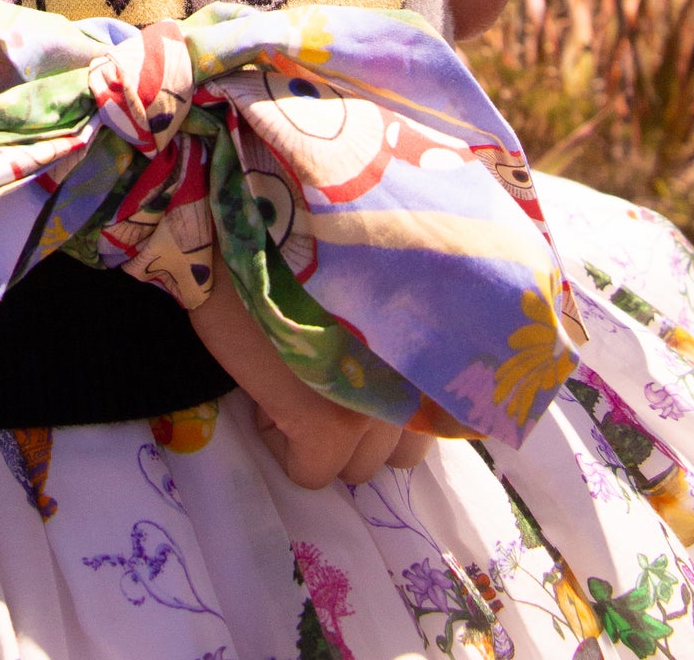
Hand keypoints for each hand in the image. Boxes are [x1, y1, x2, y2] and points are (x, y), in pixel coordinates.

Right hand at [189, 250, 429, 488]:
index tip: (357, 370)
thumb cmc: (309, 240)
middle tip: (321, 378)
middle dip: (360, 424)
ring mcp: (375, 405)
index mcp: (435, 345)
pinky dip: (285, 447)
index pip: (442, 421)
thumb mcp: (379, 282)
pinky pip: (310, 472)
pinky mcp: (325, 424)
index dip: (391, 401)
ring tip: (294, 384)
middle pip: (401, 452)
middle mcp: (419, 380)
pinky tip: (266, 396)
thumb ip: (404, 336)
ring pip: (358, 467)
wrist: (252, 220)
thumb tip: (389, 376)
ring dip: (325, 438)